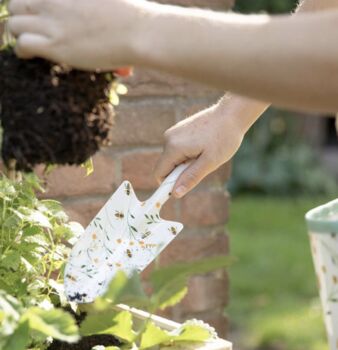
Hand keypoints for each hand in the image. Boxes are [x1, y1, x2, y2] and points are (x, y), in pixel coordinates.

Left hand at [8, 0, 149, 69]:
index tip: (39, 16)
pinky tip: (30, 55)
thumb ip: (86, 5)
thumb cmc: (131, 16)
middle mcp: (53, 0)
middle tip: (32, 29)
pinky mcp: (56, 45)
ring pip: (13, 24)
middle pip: (15, 4)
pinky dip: (22, 50)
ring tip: (31, 44)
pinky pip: (22, 44)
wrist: (138, 31)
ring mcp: (53, 22)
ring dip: (20, 34)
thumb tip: (84, 19)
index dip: (32, 5)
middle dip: (20, 17)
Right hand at [154, 99, 245, 197]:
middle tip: (201, 166)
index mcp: (173, 147)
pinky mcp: (179, 129)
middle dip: (180, 172)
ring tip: (204, 154)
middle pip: (166, 166)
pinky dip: (187, 154)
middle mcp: (169, 138)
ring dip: (185, 163)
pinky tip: (203, 147)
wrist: (232, 114)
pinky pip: (177, 149)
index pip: (159, 173)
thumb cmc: (224, 138)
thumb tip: (175, 193)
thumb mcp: (210, 162)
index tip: (183, 188)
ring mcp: (173, 132)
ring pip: (172, 158)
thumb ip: (191, 178)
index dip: (168, 185)